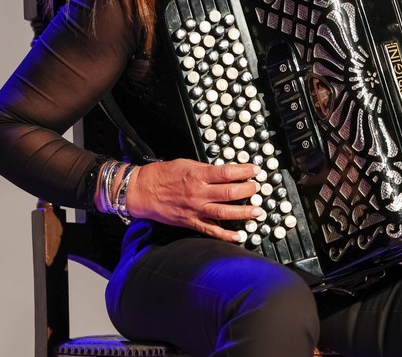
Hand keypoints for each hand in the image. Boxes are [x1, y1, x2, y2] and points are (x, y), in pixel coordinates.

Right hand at [125, 158, 261, 241]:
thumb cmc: (163, 174)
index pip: (228, 173)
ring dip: (244, 212)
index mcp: (198, 175)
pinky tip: (239, 236)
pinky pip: (211, 230)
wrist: (143, 190)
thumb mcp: (187, 164)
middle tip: (258, 189)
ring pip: (225, 212)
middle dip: (248, 191)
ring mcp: (196, 209)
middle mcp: (199, 193)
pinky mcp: (191, 222)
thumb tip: (225, 172)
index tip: (256, 170)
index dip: (245, 171)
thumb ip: (206, 169)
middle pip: (230, 192)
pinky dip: (226, 235)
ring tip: (257, 211)